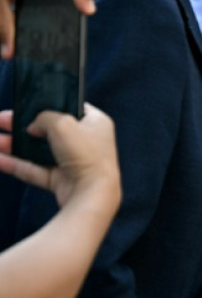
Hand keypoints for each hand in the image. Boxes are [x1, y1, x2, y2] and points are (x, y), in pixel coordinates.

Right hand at [0, 104, 119, 213]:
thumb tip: (33, 126)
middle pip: (49, 129)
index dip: (51, 104)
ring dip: (15, 144)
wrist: (91, 193)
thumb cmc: (86, 154)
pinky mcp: (61, 179)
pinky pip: (34, 169)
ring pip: (38, 150)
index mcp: (95, 123)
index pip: (72, 108)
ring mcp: (73, 161)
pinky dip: (15, 164)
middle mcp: (86, 141)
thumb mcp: (63, 123)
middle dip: (22, 125)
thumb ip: (44, 117)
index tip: (30, 104)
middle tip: (1, 120)